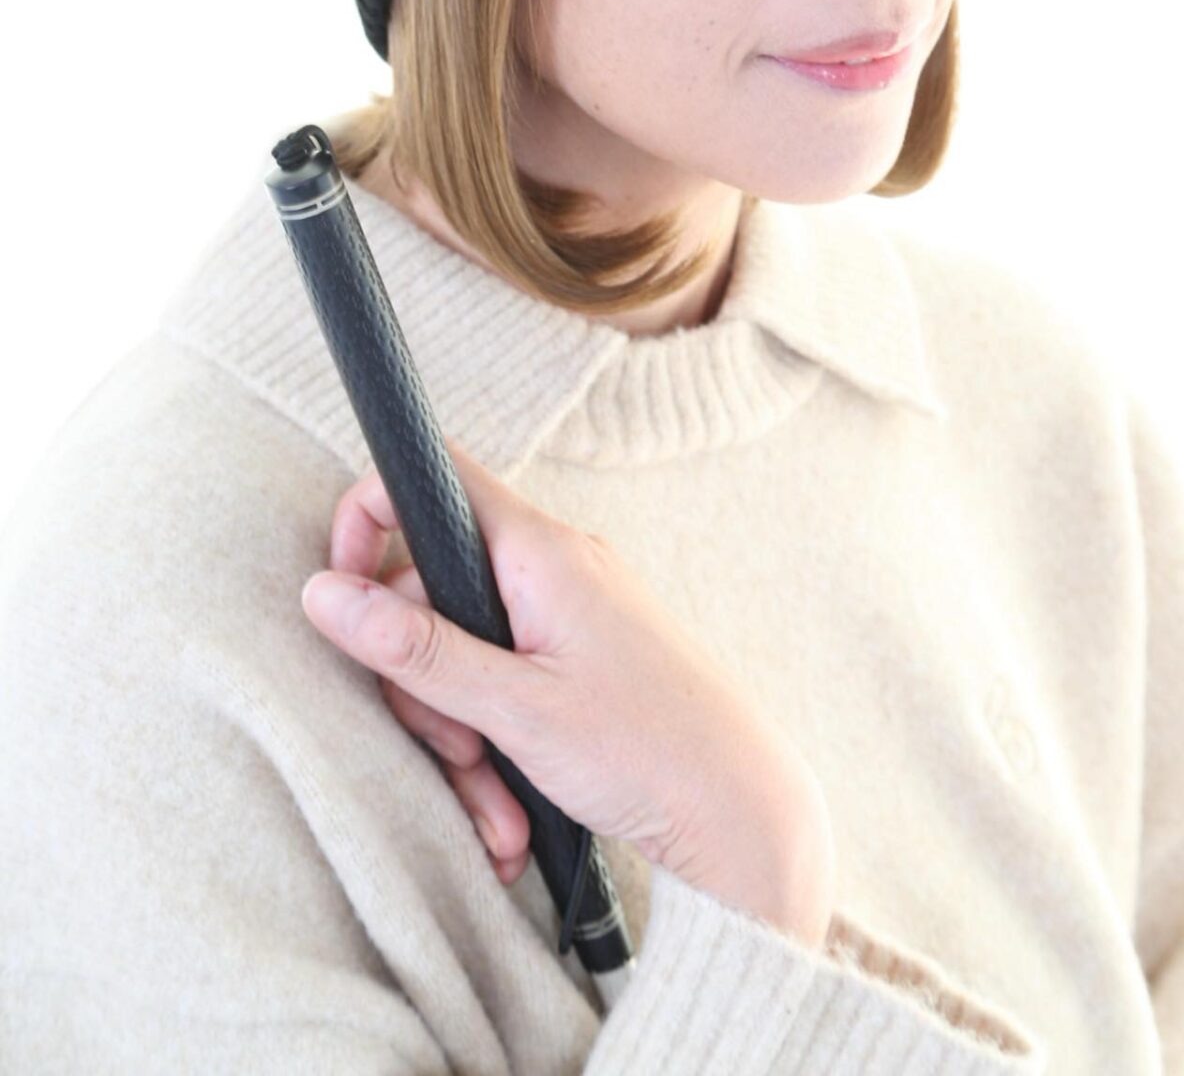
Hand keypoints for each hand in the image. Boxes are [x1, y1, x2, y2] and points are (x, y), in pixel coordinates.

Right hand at [301, 441, 834, 943]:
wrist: (745, 815)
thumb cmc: (646, 751)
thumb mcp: (513, 708)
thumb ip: (415, 648)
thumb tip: (323, 593)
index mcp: (539, 551)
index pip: (430, 479)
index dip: (368, 520)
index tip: (342, 597)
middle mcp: (554, 567)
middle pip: (433, 594)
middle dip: (425, 688)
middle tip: (455, 752)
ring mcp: (569, 615)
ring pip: (467, 656)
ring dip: (465, 742)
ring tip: (497, 815)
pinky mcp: (581, 662)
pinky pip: (507, 686)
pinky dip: (499, 748)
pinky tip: (514, 819)